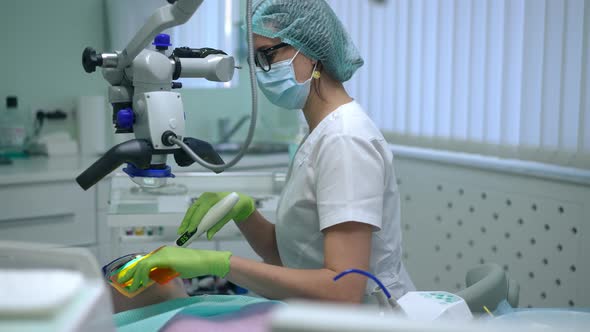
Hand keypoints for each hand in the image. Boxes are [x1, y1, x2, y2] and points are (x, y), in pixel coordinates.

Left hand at [117, 246, 231, 292]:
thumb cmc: (194, 266)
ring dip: (136, 276)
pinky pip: (148, 266)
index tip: (130, 278)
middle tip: (124, 281)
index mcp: (163, 252)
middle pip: (141, 261)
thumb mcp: (175, 269)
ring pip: (142, 264)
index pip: (146, 260)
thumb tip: (153, 277)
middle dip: (131, 272)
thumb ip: (164, 271)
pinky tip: (144, 282)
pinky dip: (143, 275)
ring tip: (134, 286)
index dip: (136, 269)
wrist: (204, 261)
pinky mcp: (164, 258)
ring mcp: (162, 253)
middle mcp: (161, 251)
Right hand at [178, 192, 254, 239]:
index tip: (190, 230)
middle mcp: (206, 196)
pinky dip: (190, 218)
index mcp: (214, 198)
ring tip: (181, 231)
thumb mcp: (229, 216)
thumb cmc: (234, 206)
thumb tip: (209, 236)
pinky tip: (187, 226)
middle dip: (186, 222)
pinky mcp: (202, 201)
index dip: (195, 221)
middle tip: (181, 232)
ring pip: (191, 210)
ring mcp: (203, 198)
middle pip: (193, 210)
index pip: (201, 210)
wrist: (237, 199)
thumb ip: (218, 225)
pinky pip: (194, 210)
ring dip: (186, 221)